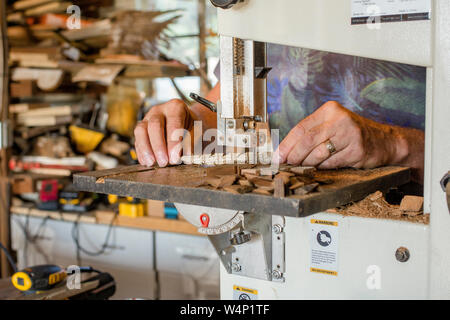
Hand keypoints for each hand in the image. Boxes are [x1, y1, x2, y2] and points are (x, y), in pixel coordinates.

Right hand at [134, 99, 195, 166]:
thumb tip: (186, 155)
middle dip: (158, 146)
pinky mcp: (141, 129)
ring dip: (146, 149)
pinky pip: (137, 139)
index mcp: (176, 107)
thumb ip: (192, 143)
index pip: (173, 122)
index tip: (175, 157)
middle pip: (154, 126)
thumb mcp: (197, 134)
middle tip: (164, 162)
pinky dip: (141, 152)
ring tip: (152, 163)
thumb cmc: (192, 128)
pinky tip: (146, 162)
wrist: (186, 126)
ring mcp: (147, 119)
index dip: (173, 142)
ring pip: (141, 131)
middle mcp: (159, 111)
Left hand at [275, 101, 408, 169]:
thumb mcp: (332, 125)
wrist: (385, 141)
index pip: (301, 128)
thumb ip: (312, 133)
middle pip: (307, 140)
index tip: (277, 156)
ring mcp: (349, 135)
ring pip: (318, 153)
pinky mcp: (356, 151)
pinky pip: (331, 163)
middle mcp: (339, 119)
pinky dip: (321, 167)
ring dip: (306, 164)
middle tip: (286, 165)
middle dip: (293, 156)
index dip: (286, 144)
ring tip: (300, 167)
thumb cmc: (352, 134)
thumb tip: (286, 150)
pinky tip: (319, 168)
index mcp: (329, 110)